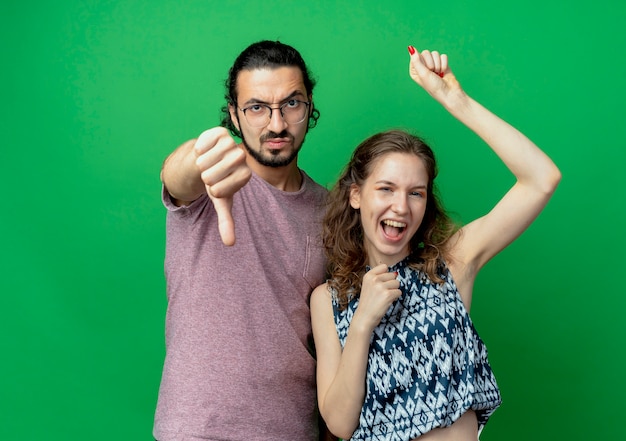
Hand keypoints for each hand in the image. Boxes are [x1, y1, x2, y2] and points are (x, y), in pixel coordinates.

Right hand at [194, 127, 250, 245]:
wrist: (211, 160)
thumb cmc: (218, 182)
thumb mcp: (222, 202)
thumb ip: (227, 221)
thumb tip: (230, 243)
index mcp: (245, 176)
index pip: (219, 190)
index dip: (212, 190)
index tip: (217, 186)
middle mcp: (242, 158)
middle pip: (210, 175)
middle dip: (205, 178)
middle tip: (211, 174)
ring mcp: (232, 144)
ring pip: (204, 161)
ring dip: (200, 165)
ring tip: (208, 163)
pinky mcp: (220, 132)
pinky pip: (201, 144)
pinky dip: (198, 150)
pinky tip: (204, 150)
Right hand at [354, 264, 401, 331]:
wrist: (364, 317)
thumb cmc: (368, 302)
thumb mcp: (368, 285)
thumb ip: (379, 277)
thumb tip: (396, 273)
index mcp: (368, 275)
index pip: (384, 267)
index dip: (386, 276)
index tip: (380, 284)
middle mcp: (374, 279)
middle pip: (393, 275)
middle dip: (391, 284)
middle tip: (381, 294)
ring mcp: (381, 286)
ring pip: (397, 283)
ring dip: (393, 291)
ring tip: (384, 298)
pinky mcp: (388, 295)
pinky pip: (399, 292)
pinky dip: (395, 298)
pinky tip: (386, 302)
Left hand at [407, 46, 462, 102]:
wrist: (449, 92)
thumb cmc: (434, 86)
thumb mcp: (423, 74)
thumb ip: (416, 60)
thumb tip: (410, 47)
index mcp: (414, 69)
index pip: (416, 55)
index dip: (423, 62)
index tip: (425, 71)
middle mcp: (422, 66)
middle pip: (426, 52)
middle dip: (431, 63)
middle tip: (433, 73)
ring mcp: (432, 64)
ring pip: (435, 53)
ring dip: (438, 65)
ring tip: (438, 74)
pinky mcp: (441, 63)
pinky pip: (443, 56)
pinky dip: (444, 64)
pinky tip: (443, 73)